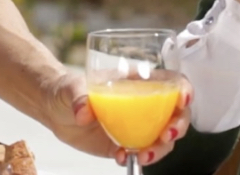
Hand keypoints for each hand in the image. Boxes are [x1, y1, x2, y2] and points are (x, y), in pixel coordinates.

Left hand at [44, 72, 192, 166]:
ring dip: (161, 149)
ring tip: (143, 155)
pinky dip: (137, 158)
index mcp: (139, 82)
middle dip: (179, 126)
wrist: (55, 110)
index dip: (184, 90)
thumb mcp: (73, 87)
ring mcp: (138, 126)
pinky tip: (121, 157)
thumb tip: (83, 111)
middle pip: (176, 114)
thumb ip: (79, 97)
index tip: (183, 100)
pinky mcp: (125, 143)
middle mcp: (145, 105)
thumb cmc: (68, 88)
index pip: (172, 83)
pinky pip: (141, 153)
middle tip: (166, 136)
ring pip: (164, 138)